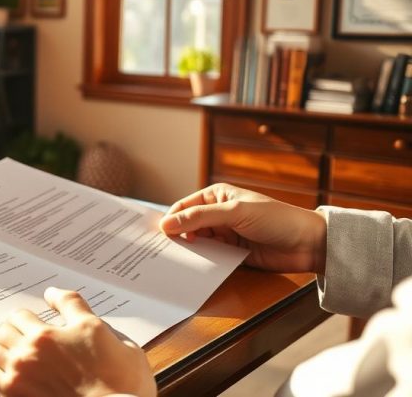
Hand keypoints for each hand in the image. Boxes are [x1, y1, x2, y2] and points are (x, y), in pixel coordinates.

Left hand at [0, 287, 155, 396]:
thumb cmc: (117, 377)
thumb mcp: (101, 330)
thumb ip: (75, 307)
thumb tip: (54, 294)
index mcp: (48, 334)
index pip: (19, 315)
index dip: (23, 317)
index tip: (27, 323)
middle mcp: (28, 352)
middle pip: (0, 330)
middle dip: (6, 331)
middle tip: (12, 336)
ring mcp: (19, 375)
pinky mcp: (15, 395)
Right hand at [159, 183, 326, 273]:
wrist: (309, 243)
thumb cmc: (275, 218)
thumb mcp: (234, 213)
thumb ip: (199, 219)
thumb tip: (166, 223)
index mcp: (217, 196)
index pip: (184, 207)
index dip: (170, 219)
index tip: (157, 235)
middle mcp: (218, 214)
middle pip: (188, 226)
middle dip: (176, 237)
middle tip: (159, 251)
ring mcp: (226, 235)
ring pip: (198, 243)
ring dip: (189, 251)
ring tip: (172, 262)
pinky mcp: (233, 254)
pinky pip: (211, 258)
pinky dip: (202, 263)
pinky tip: (192, 269)